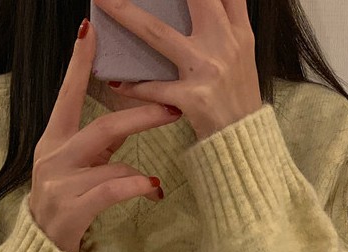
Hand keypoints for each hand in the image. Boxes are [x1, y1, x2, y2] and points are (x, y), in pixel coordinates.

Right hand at [27, 19, 182, 251]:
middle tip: (173, 109)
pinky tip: (153, 191)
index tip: (91, 30)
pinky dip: (137, 188)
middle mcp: (52, 157)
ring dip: (140, 175)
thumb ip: (100, 144)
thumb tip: (130, 117)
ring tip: (155, 186)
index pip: (67, 95)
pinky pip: (113, 191)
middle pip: (104, 128)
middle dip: (142, 117)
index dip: (79, 64)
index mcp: (53, 140)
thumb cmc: (66, 205)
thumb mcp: (78, 168)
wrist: (42, 251)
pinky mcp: (70, 211)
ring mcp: (59, 184)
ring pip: (114, 165)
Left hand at [92, 0, 262, 140]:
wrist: (244, 142)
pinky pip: (154, 88)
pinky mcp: (193, 99)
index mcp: (238, 31)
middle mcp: (225, 44)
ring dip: (128, 16)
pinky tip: (116, 81)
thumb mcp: (244, 53)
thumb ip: (229, 20)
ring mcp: (207, 70)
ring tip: (103, 1)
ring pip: (159, 35)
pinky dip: (134, 86)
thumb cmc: (239, 97)